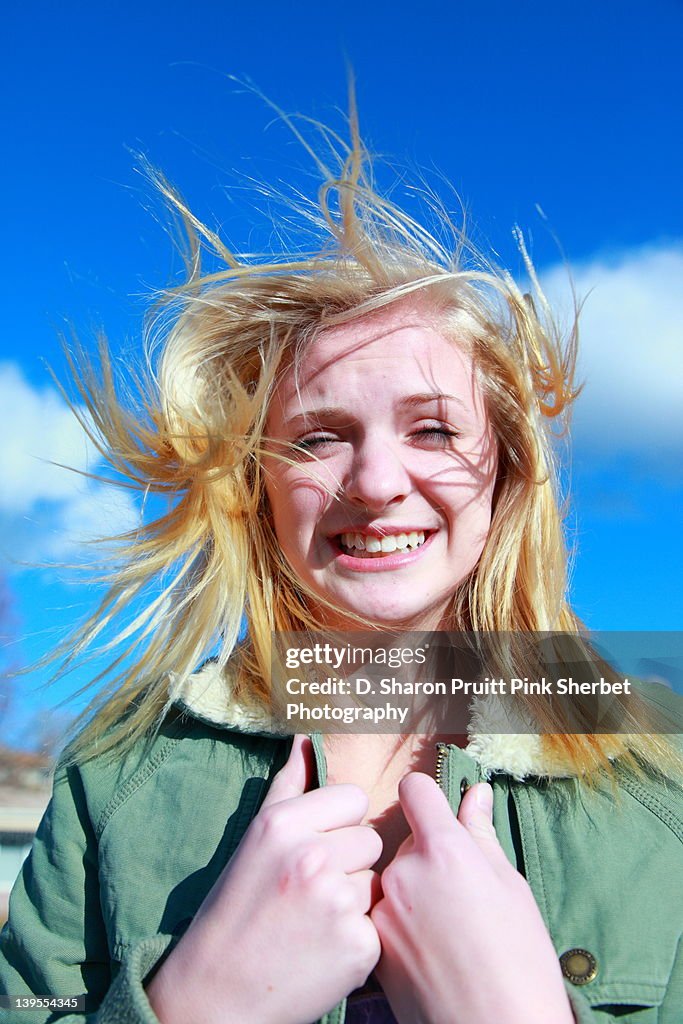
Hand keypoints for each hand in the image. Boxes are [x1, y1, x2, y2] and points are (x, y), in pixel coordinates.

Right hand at [147, 736, 381, 1023]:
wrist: (217, 993)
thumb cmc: (237, 907)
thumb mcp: (255, 838)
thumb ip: (288, 784)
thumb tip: (306, 737)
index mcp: (284, 823)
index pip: (354, 798)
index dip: (340, 825)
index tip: (316, 849)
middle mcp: (312, 857)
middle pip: (371, 840)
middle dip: (350, 863)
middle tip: (310, 892)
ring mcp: (337, 902)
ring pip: (377, 881)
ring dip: (355, 900)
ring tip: (314, 921)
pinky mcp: (358, 945)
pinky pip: (378, 924)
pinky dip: (357, 939)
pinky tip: (323, 950)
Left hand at [371, 773, 573, 1023]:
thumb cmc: (520, 961)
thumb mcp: (510, 887)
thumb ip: (481, 834)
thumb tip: (474, 793)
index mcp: (444, 849)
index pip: (415, 790)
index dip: (429, 798)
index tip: (439, 815)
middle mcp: (404, 872)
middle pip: (407, 841)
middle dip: (428, 857)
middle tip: (461, 895)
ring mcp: (383, 910)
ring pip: (394, 880)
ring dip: (412, 893)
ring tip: (447, 932)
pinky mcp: (372, 946)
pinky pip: (383, 916)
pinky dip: (401, 926)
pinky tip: (429, 953)